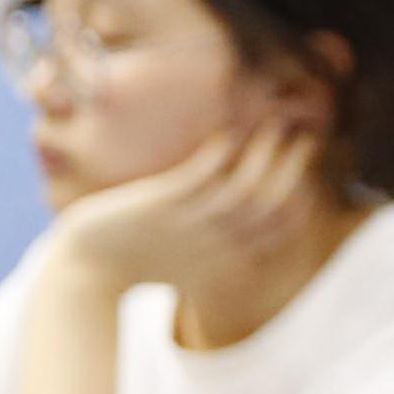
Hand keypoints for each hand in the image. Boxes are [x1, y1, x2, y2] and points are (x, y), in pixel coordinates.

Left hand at [48, 121, 332, 305]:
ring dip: (265, 152)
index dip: (304, 193)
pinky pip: (203, 175)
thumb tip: (243, 218)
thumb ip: (221, 245)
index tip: (306, 166)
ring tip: (273, 123)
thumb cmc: (135, 262)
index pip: (284, 226)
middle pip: (274, 203)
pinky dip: (222, 152)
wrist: (87, 269)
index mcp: (229, 261)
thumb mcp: (190, 261)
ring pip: (245, 187)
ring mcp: (189, 226)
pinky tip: (227, 133)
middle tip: (304, 134)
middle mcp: (217, 246)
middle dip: (296, 165)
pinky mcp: (161, 207)